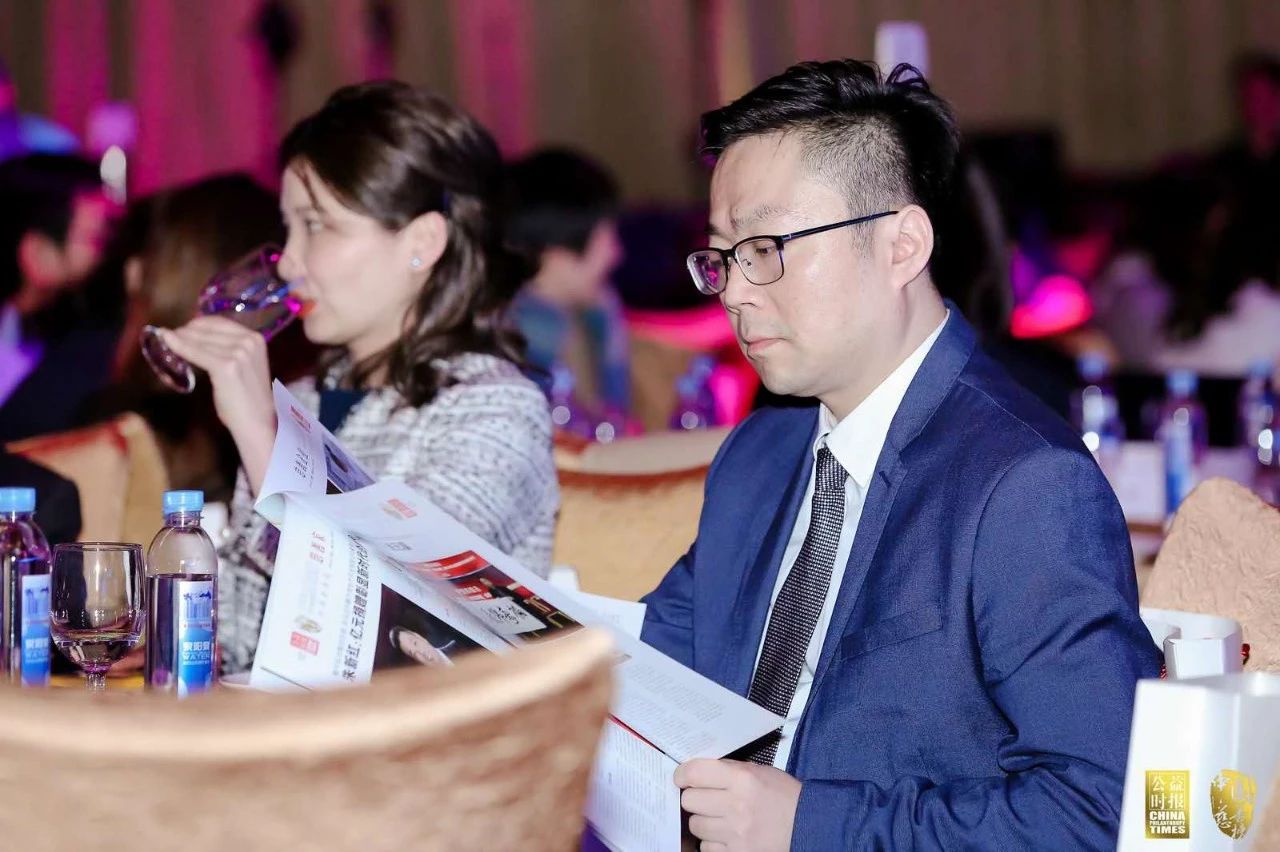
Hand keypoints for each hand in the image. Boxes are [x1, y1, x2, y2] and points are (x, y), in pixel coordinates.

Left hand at [159, 316, 275, 491]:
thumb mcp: (242, 366)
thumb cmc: (247, 399)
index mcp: (256, 338)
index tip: (181, 330)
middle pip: (208, 329)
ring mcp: (239, 352)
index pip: (219, 322)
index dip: (197, 324)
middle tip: (169, 336)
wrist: (257, 423)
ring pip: (199, 340)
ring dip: (179, 338)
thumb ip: (227, 349)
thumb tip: (195, 336)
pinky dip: (178, 346)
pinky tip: (167, 342)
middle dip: (185, 331)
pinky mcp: (226, 366)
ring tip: (166, 340)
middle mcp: (249, 341)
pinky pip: (195, 352)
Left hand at [675, 758, 800, 851]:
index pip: (694, 773)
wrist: (809, 826)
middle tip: (705, 800)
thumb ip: (728, 770)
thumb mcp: (758, 772)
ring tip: (719, 818)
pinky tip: (726, 836)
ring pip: (695, 826)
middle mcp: (736, 805)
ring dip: (703, 822)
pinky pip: (707, 848)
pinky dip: (713, 842)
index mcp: (742, 779)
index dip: (682, 775)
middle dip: (694, 799)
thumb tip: (696, 773)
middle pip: (689, 801)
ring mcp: (735, 833)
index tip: (682, 778)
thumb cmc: (783, 795)